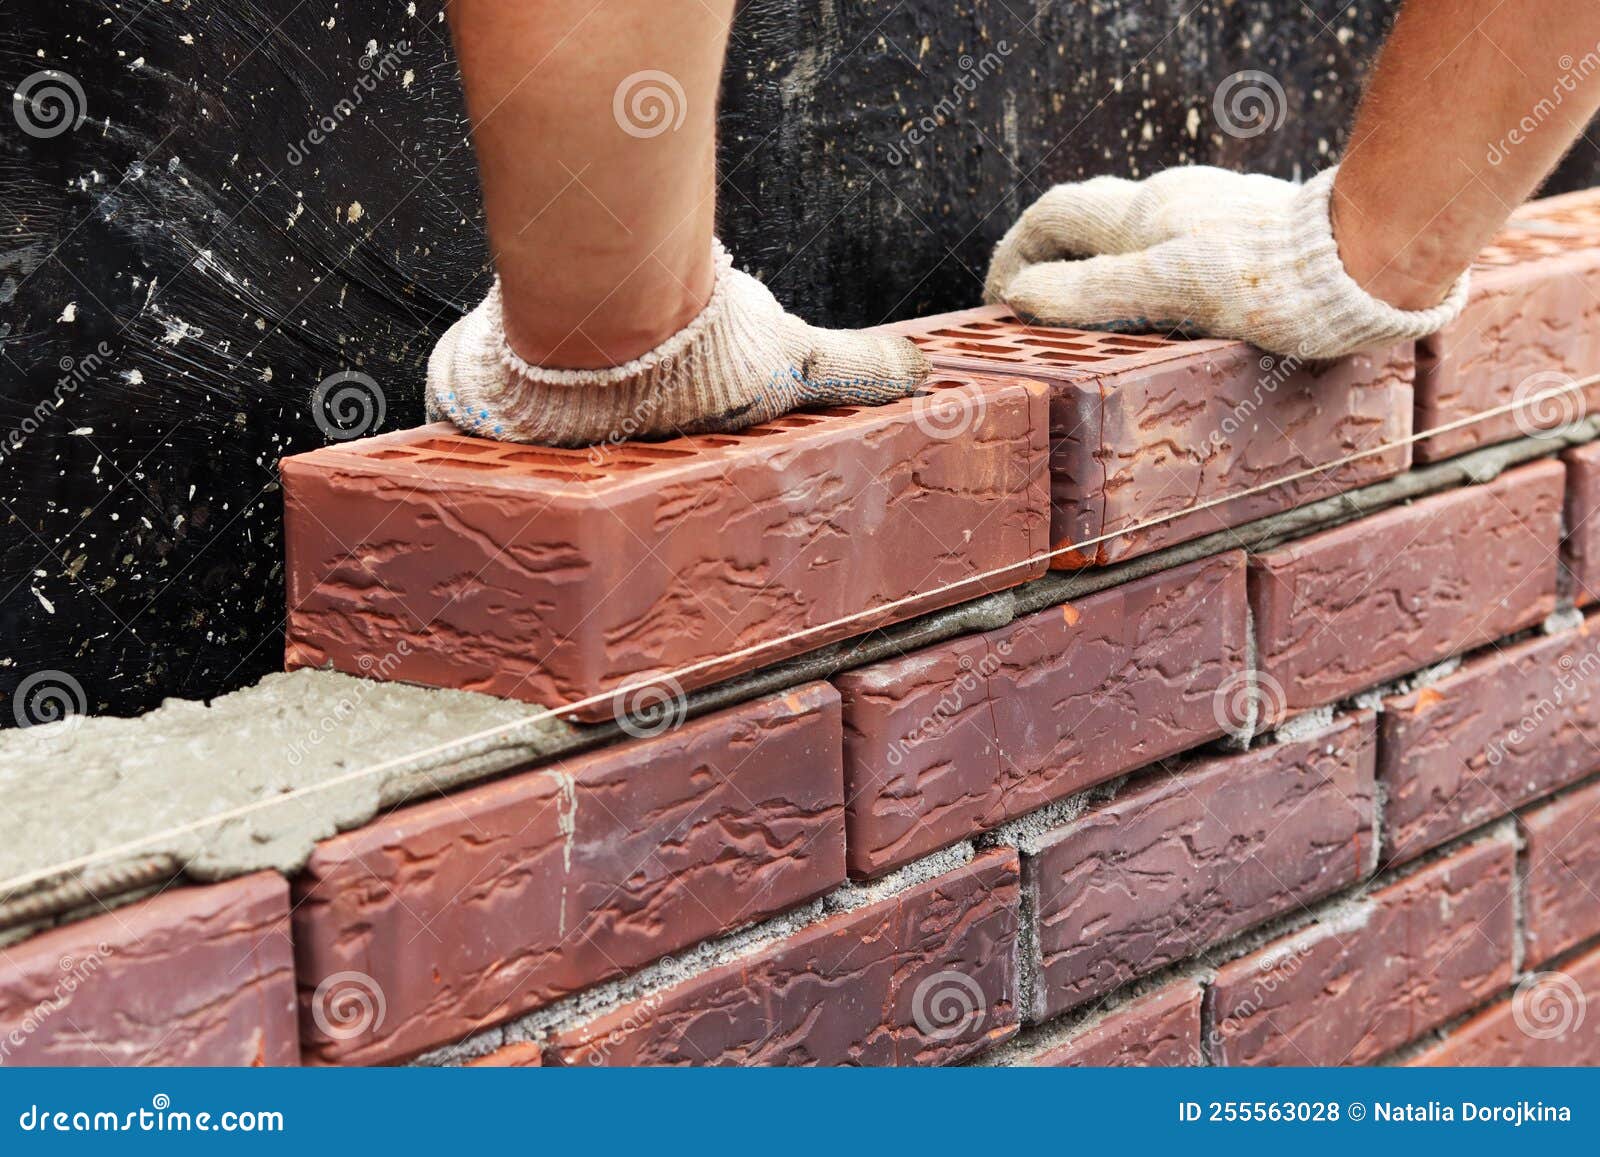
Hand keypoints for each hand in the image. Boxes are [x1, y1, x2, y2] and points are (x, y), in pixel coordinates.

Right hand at [983, 166, 1468, 359]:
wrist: (1371, 255)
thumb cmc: (1271, 279)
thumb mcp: (1164, 289)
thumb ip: (1088, 291)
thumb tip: (1022, 296)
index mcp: (1142, 214)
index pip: (1053, 214)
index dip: (1014, 252)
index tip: (1001, 299)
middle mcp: (1172, 203)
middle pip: (1090, 222)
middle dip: (1053, 262)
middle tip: (1035, 313)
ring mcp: (1212, 214)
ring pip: (1136, 238)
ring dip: (1101, 272)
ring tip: (1093, 324)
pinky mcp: (1249, 231)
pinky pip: (1180, 251)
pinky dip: (1149, 278)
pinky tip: (1167, 314)